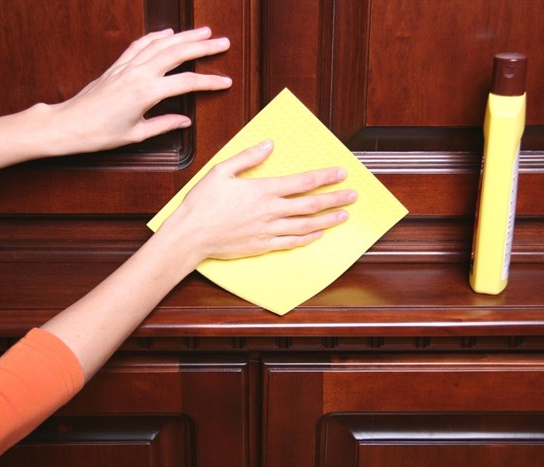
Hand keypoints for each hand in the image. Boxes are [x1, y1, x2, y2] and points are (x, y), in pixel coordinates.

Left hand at [49, 27, 231, 153]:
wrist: (68, 124)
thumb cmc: (99, 133)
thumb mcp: (136, 134)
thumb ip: (164, 125)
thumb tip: (185, 122)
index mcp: (145, 93)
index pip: (186, 82)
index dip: (209, 81)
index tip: (225, 81)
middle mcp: (137, 74)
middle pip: (177, 53)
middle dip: (203, 46)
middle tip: (223, 42)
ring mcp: (127, 66)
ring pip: (161, 44)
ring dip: (184, 36)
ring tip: (203, 32)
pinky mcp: (118, 65)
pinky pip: (141, 44)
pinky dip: (156, 36)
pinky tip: (168, 33)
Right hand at [161, 140, 356, 267]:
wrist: (191, 235)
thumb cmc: (202, 203)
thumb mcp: (221, 171)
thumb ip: (248, 157)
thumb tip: (269, 144)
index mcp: (262, 190)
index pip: (302, 182)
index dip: (324, 177)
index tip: (340, 173)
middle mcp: (270, 211)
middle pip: (310, 205)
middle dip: (334, 198)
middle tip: (352, 195)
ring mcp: (268, 230)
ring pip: (306, 225)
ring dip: (328, 219)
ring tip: (344, 215)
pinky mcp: (263, 245)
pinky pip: (292, 242)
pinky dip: (308, 238)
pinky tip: (318, 234)